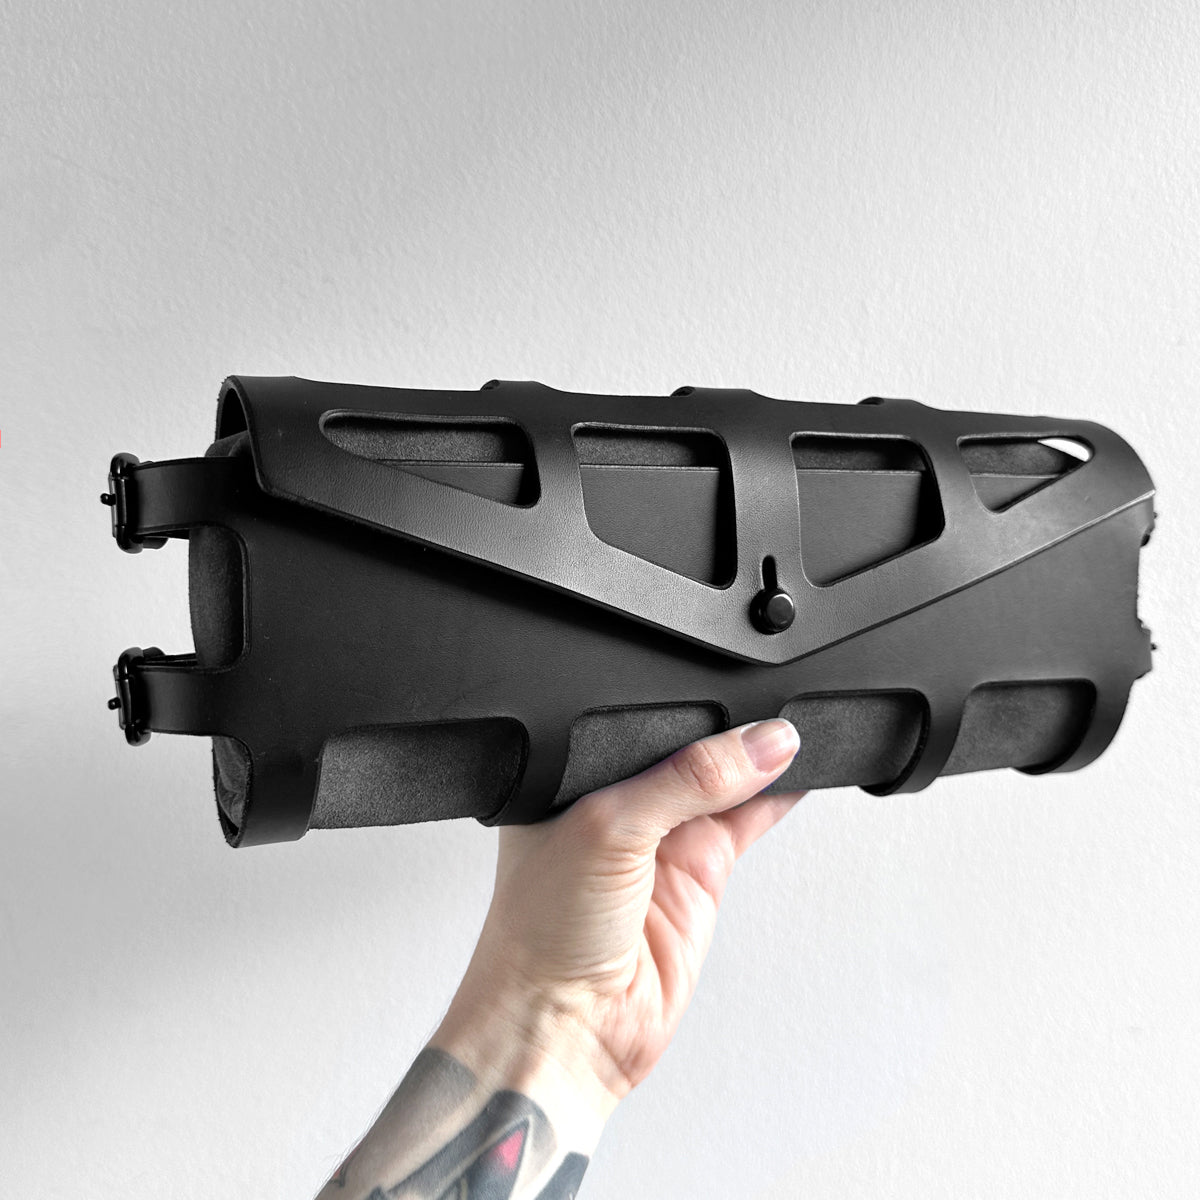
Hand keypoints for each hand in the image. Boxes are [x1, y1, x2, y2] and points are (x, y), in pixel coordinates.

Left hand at [444, 718, 804, 1106]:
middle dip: (729, 728)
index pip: (642, 721)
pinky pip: (745, 823)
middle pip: (689, 748)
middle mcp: (616, 805)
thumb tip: (760, 743)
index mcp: (571, 776)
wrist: (565, 1029)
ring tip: (795, 735)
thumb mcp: (610, 827)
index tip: (734, 690)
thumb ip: (688, 780)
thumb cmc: (541, 933)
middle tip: (770, 711)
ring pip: (725, 783)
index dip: (687, 705)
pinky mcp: (697, 876)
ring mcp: (660, 841)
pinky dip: (775, 799)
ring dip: (760, 761)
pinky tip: (797, 772)